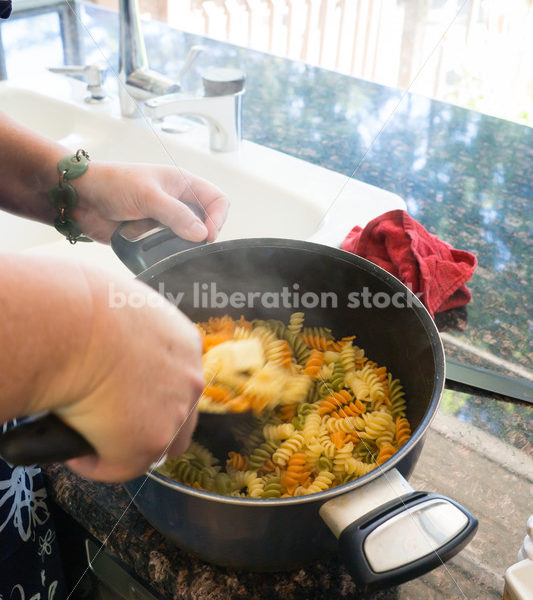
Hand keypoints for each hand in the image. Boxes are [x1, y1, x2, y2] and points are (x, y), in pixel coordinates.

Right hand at [49, 265, 203, 482]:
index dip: (155, 392)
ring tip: (93, 442)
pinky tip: (76, 454)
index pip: (179, 377)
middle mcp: (190, 377)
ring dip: (127, 446)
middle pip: (179, 413)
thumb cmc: (84, 306)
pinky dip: (98, 464)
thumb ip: (126, 330)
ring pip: (156, 444)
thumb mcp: (121, 306)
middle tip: (116, 424)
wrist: (75, 325)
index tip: (131, 397)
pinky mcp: (151, 441)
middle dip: (151, 422)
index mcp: (184, 342)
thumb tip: (103, 342)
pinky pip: (122, 465)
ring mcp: (177, 411)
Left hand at [73, 161, 228, 243]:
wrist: (78, 199)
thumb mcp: (147, 195)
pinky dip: (162, 253)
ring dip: (178, 245)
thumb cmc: (110, 184)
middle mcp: (177, 202)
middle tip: (190, 245)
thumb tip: (201, 234)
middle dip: (199, 235)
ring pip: (187, 239)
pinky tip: (150, 249)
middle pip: (205, 222)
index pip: (217, 200)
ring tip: (164, 244)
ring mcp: (164, 221)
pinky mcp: (151, 237)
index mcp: (182, 184)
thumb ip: (176, 214)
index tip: (207, 235)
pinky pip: (167, 249)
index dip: (217, 217)